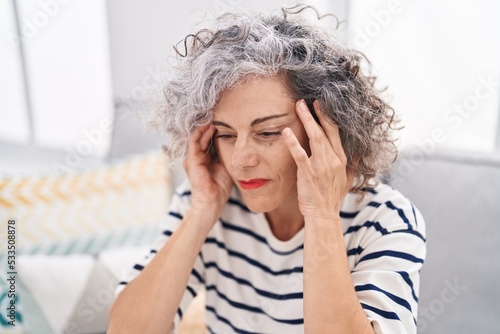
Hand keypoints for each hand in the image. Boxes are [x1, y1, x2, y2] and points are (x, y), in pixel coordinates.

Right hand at [183, 124, 232, 220]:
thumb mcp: (225, 166)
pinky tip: (209, 125)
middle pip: (202, 136)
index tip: (226, 119)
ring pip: (197, 136)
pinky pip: (194, 142)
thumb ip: (225, 154)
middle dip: (210, 125)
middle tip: (220, 113)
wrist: (212, 203)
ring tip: (214, 115)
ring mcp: (192, 158)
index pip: (208, 139)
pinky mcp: (191, 160)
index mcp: (203, 158)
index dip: (216, 129)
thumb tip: (234, 141)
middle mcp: (196, 157)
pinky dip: (201, 132)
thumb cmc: (219, 188)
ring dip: (205, 126)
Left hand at [282, 100, 352, 219]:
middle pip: (326, 131)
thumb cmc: (331, 198)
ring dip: (306, 120)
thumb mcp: (347, 179)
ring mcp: (321, 166)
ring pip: (315, 138)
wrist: (324, 216)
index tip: (321, 104)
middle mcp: (333, 160)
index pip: (335, 133)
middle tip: (307, 100)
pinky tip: (286, 131)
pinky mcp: (308, 174)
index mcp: (341, 160)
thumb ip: (352, 163)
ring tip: (298, 107)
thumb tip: (360, 150)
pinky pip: (300, 155)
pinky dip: (293, 142)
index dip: (328, 118)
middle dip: (317, 113)